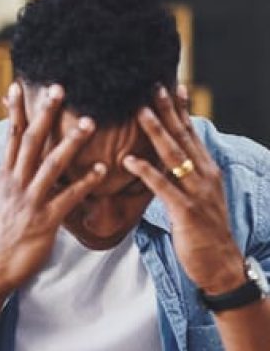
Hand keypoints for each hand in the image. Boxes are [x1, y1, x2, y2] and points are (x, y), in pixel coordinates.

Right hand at [0, 82, 106, 294]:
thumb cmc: (0, 236)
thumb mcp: (2, 201)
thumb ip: (14, 179)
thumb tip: (22, 162)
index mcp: (5, 177)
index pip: (10, 137)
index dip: (15, 111)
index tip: (18, 86)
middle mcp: (15, 184)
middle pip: (31, 141)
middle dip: (44, 113)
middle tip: (59, 88)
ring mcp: (29, 202)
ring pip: (51, 164)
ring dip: (71, 142)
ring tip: (89, 122)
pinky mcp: (44, 221)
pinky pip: (68, 197)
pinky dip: (85, 182)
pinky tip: (101, 170)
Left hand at [123, 85, 244, 293]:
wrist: (221, 264)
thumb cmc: (203, 232)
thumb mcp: (195, 198)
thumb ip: (183, 178)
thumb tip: (168, 161)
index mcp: (206, 171)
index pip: (192, 134)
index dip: (181, 110)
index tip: (171, 86)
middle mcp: (204, 175)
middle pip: (183, 137)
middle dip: (168, 110)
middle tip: (152, 86)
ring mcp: (197, 192)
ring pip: (174, 156)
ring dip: (156, 132)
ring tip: (139, 112)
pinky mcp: (186, 210)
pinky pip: (163, 187)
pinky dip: (146, 172)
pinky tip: (129, 161)